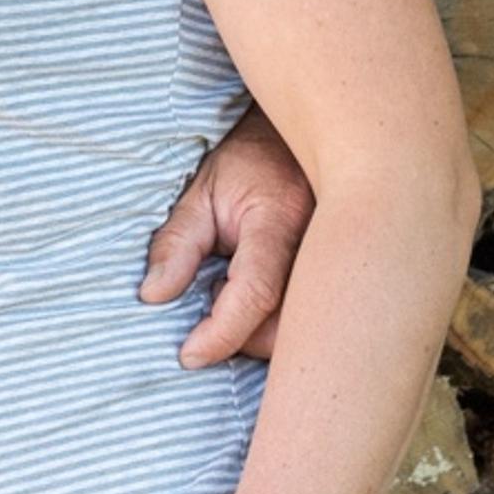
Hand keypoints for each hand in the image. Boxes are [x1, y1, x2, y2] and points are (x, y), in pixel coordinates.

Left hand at [140, 102, 313, 366]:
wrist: (297, 138)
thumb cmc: (246, 164)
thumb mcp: (201, 192)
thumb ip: (177, 244)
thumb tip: (153, 297)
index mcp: (278, 220)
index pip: (256, 292)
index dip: (221, 334)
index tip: (188, 355)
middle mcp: (317, 245)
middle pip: (286, 326)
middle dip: (242, 338)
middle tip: (211, 300)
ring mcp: (333, 262)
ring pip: (302, 331)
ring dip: (260, 330)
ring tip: (233, 287)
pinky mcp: (339, 275)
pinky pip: (312, 319)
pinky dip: (279, 323)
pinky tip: (257, 292)